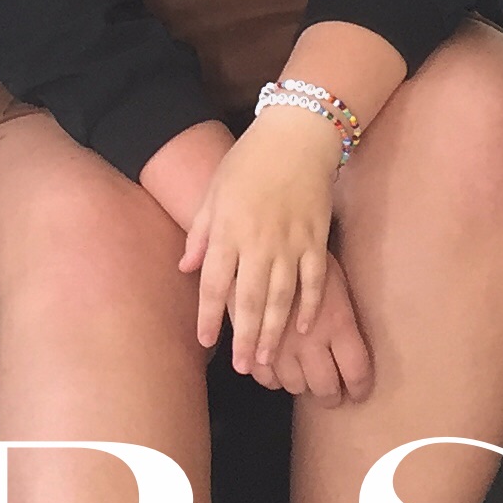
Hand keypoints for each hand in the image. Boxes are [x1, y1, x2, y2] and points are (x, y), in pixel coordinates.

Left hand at [180, 111, 341, 372]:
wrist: (296, 135)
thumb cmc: (249, 160)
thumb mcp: (215, 190)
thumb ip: (201, 232)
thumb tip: (185, 267)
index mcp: (229, 230)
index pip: (215, 284)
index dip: (209, 317)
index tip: (205, 342)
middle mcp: (258, 242)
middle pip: (249, 300)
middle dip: (244, 338)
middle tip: (241, 367)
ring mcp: (290, 243)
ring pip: (281, 299)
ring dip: (272, 332)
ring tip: (266, 360)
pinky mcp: (316, 239)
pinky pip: (313, 282)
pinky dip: (309, 307)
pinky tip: (303, 329)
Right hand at [245, 248, 371, 403]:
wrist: (258, 230)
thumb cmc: (302, 247)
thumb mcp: (332, 275)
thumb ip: (343, 313)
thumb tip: (352, 343)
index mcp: (338, 323)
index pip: (357, 372)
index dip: (359, 387)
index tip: (358, 391)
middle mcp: (312, 341)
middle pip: (326, 388)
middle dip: (331, 396)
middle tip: (332, 392)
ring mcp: (281, 345)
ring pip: (295, 386)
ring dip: (301, 385)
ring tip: (303, 378)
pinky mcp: (252, 341)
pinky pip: (264, 377)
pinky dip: (271, 379)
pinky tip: (276, 370)